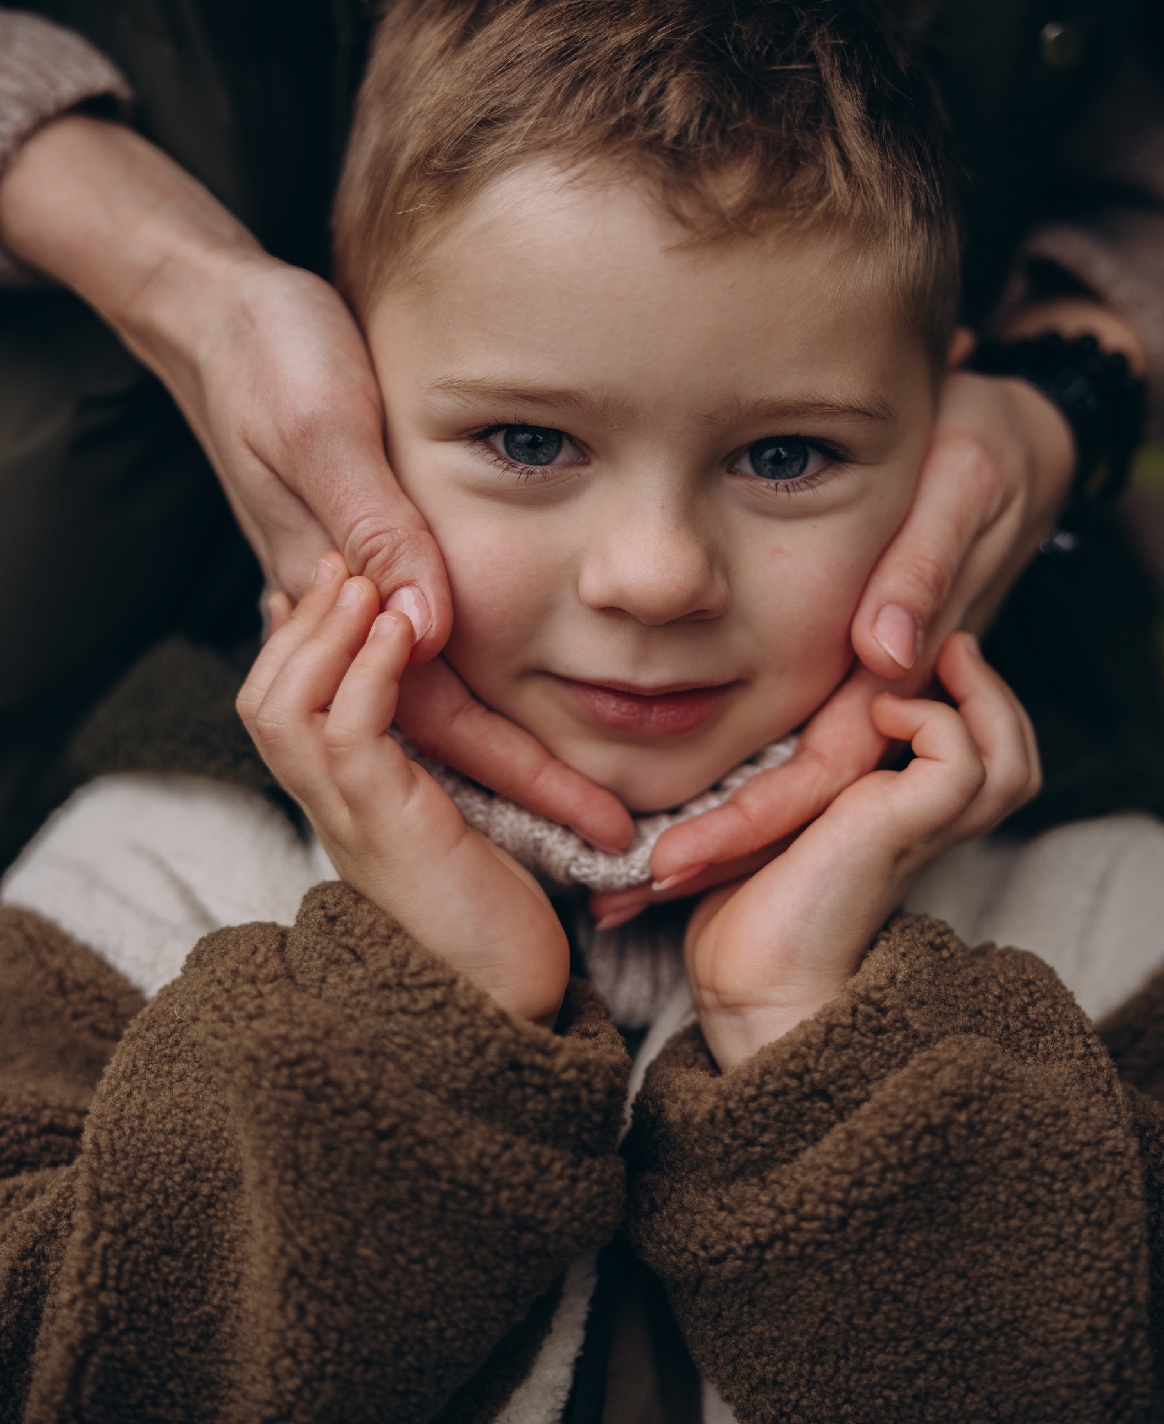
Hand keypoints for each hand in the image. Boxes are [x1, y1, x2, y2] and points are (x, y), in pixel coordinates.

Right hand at [0, 115, 632, 850]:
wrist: (212, 316)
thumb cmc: (272, 360)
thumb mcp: (327, 431)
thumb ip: (375, 528)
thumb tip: (427, 628)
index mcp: (334, 592)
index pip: (433, 714)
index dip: (516, 772)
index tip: (595, 817)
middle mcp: (337, 611)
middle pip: (437, 729)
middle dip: (524, 786)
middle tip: (614, 831)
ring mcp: (338, 591)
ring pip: (422, 703)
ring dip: (497, 756)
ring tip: (578, 794)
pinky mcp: (342, 558)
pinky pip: (410, 655)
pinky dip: (463, 693)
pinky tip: (507, 699)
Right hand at [240, 559, 569, 1025]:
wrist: (501, 999)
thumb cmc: (486, 912)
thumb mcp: (450, 822)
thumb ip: (429, 771)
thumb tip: (429, 721)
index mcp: (340, 801)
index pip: (283, 707)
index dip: (291, 641)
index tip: (319, 580)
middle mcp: (328, 807)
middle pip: (264, 699)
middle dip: (297, 624)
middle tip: (334, 561)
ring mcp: (348, 817)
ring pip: (285, 710)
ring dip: (321, 636)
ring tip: (360, 581)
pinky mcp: (387, 826)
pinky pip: (349, 737)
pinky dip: (366, 674)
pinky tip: (399, 630)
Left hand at [593, 338, 1076, 921]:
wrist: (1006, 441)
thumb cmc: (981, 450)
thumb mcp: (965, 486)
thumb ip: (927, 567)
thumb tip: (886, 655)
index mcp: (910, 667)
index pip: (825, 770)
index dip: (749, 823)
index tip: (666, 861)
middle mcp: (898, 702)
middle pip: (802, 804)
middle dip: (717, 854)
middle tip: (622, 894)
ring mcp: (889, 703)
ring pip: (801, 796)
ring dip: (726, 844)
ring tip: (637, 880)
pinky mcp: (878, 691)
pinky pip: (808, 763)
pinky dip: (751, 800)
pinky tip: (682, 813)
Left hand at [685, 634, 1039, 1070]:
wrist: (749, 984)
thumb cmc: (740, 914)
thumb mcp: (763, 826)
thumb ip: (781, 782)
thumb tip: (764, 734)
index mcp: (899, 826)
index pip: (973, 765)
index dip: (967, 710)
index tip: (927, 660)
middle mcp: (923, 831)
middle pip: (1012, 763)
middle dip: (994, 699)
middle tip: (955, 645)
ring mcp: (921, 834)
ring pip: (1008, 762)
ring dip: (982, 700)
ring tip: (943, 655)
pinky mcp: (902, 829)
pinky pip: (958, 762)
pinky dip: (933, 722)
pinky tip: (883, 711)